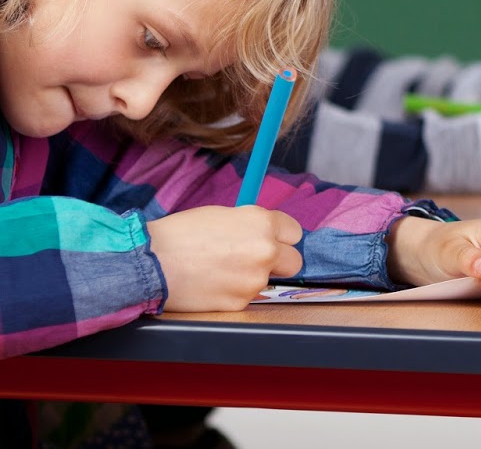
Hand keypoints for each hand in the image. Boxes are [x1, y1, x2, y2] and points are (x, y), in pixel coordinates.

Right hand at [147, 205, 303, 311]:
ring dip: (251, 277)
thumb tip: (264, 233)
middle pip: (294, 261)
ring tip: (220, 270)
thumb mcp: (224, 215)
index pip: (294, 232)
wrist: (150, 263)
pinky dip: (233, 293)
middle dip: (278, 261)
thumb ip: (251, 225)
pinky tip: (212, 284)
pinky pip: (246, 297)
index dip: (280, 237)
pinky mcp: (239, 303)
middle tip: (252, 259)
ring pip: (267, 281)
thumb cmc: (180, 234)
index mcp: (263, 223)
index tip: (271, 240)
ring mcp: (254, 280)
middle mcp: (266, 251)